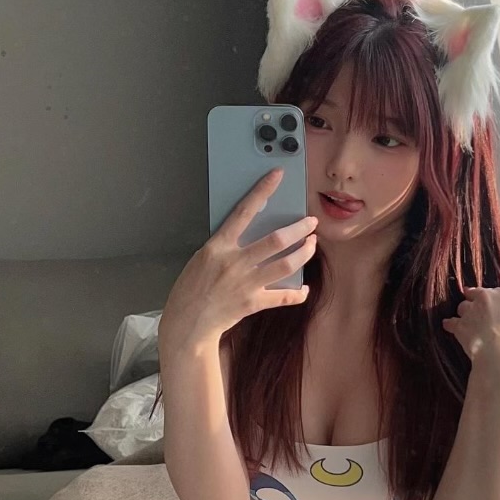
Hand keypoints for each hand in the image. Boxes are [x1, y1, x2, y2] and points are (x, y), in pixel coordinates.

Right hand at [158, 168, 318, 356]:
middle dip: (299, 229)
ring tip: (312, 245)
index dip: (262, 191)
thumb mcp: (202, 258)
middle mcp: (235, 262)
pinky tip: (304, 288)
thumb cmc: (191, 289)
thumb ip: (225, 247)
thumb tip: (250, 237)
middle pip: (276, 240)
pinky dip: (298, 293)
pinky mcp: (253, 303)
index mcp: (218, 246)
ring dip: (304, 253)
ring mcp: (246, 283)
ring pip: (285, 265)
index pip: (244, 211)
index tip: (277, 176)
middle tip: (311, 222)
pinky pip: (283, 297)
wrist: (187, 322)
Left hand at [441, 286, 499, 378]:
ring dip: (465, 315)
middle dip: (478, 303)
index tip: (498, 311)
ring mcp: (472, 310)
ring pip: (463, 307)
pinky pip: (451, 322)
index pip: (498, 292)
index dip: (497, 302)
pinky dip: (451, 325)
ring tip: (470, 325)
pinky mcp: (460, 325)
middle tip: (482, 316)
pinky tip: (450, 327)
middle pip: (477, 295)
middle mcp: (488, 297)